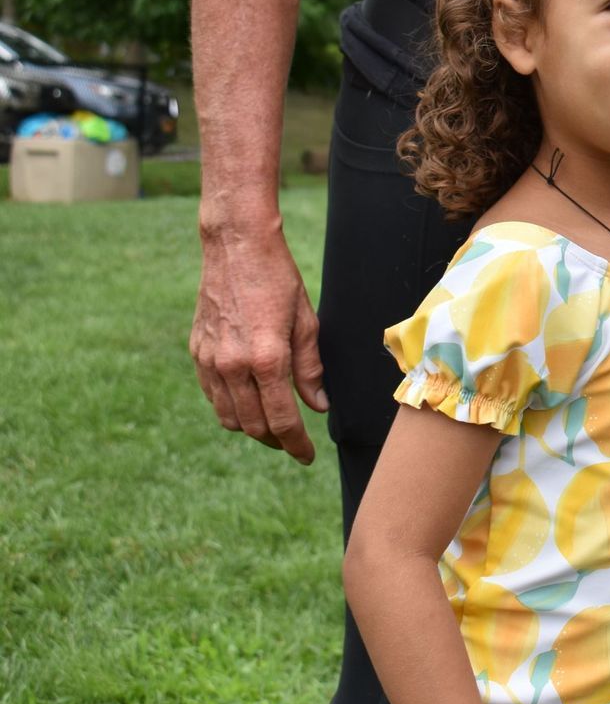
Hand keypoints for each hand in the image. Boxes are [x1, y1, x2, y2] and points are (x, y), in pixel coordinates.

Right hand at [190, 222, 327, 463]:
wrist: (237, 248)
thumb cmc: (279, 280)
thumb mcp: (307, 322)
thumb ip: (311, 369)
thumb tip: (317, 406)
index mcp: (267, 359)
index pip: (282, 419)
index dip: (296, 444)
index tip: (307, 456)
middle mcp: (233, 365)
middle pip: (253, 425)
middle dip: (276, 440)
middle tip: (293, 443)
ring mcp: (210, 360)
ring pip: (228, 416)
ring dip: (251, 429)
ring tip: (272, 427)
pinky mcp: (197, 351)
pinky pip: (212, 395)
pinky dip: (230, 408)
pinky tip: (247, 404)